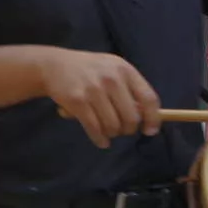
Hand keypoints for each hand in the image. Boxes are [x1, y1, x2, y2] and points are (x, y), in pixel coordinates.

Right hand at [40, 49, 161, 149]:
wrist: (54, 65)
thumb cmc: (88, 70)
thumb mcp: (112, 69)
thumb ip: (129, 88)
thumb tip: (144, 117)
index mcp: (125, 70)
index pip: (148, 98)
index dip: (153, 118)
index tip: (150, 130)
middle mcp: (112, 79)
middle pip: (131, 117)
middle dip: (128, 129)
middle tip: (121, 130)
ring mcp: (94, 90)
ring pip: (113, 126)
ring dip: (112, 134)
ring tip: (107, 131)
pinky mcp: (78, 101)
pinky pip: (95, 128)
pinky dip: (100, 139)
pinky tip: (101, 141)